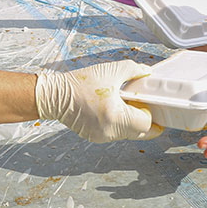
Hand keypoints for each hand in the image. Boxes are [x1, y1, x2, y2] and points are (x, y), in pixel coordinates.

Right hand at [35, 60, 160, 142]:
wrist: (54, 95)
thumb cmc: (79, 83)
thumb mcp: (111, 70)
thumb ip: (134, 70)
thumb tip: (147, 73)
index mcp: (116, 116)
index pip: (146, 124)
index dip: (151, 113)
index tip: (150, 104)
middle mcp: (110, 131)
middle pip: (140, 133)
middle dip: (146, 121)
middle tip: (144, 106)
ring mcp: (102, 137)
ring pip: (128, 134)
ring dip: (132, 122)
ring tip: (125, 104)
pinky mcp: (95, 137)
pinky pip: (116, 134)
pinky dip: (120, 124)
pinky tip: (113, 110)